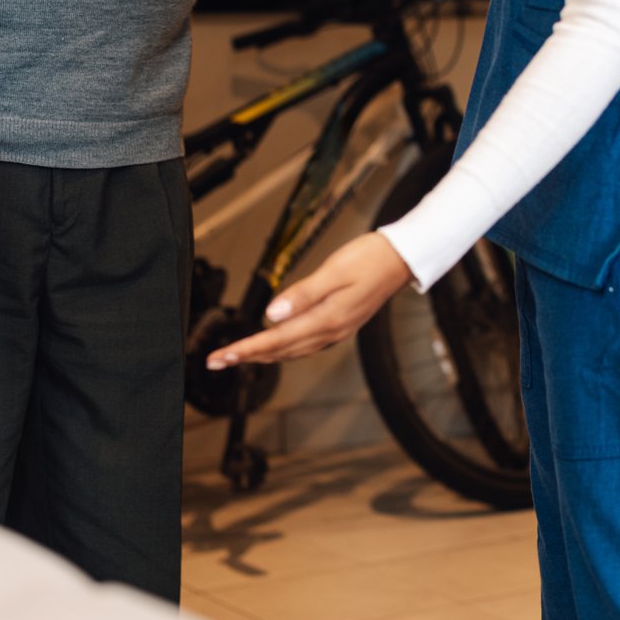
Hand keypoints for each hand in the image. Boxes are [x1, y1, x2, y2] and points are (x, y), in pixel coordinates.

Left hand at [206, 233, 412, 366]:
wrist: (402, 259)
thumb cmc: (371, 258)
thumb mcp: (335, 270)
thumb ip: (303, 293)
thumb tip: (272, 314)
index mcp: (328, 318)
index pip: (276, 339)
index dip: (245, 349)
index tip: (221, 357)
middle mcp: (331, 330)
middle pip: (280, 350)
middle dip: (246, 356)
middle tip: (216, 361)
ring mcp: (337, 330)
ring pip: (292, 350)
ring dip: (263, 355)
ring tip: (237, 357)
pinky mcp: (340, 324)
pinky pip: (305, 345)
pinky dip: (284, 349)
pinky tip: (275, 345)